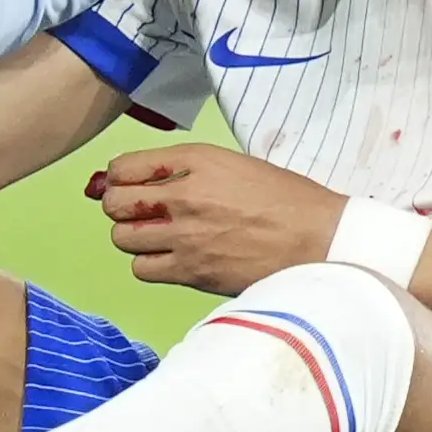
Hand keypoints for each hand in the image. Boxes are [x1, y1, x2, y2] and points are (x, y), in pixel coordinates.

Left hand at [94, 143, 344, 294]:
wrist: (317, 238)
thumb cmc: (286, 199)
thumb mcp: (235, 164)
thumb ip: (189, 169)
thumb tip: (145, 180)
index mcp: (197, 160)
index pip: (124, 166)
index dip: (119, 177)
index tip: (128, 184)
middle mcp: (183, 194)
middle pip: (114, 203)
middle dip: (120, 207)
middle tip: (138, 212)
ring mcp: (185, 235)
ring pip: (123, 238)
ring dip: (134, 237)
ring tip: (157, 237)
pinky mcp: (191, 270)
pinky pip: (142, 269)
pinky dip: (150, 264)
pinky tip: (169, 259)